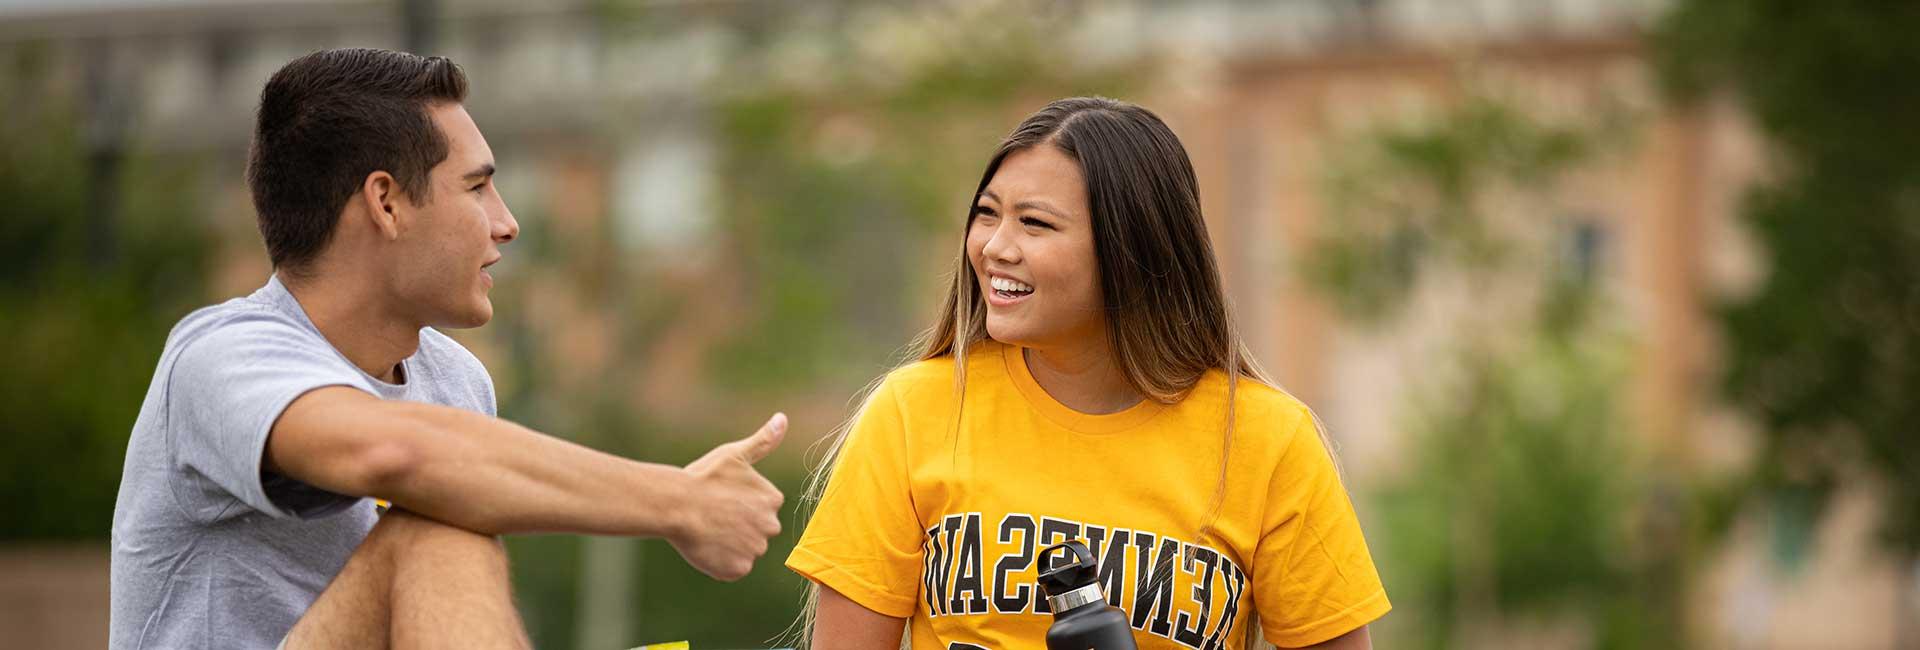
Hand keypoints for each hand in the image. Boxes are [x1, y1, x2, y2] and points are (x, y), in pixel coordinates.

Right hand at [669, 412, 788, 580]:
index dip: (740, 504)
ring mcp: (755, 550)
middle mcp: (770, 526)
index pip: (763, 508)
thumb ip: (763, 441)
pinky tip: (706, 545)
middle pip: (756, 531)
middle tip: (714, 515)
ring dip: (729, 544)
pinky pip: (733, 568)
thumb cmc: (703, 478)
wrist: (675, 505)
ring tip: (708, 529)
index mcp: (772, 500)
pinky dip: (721, 562)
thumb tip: (783, 418)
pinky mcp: (738, 569)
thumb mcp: (734, 454)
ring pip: (744, 550)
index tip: (722, 498)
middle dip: (739, 526)